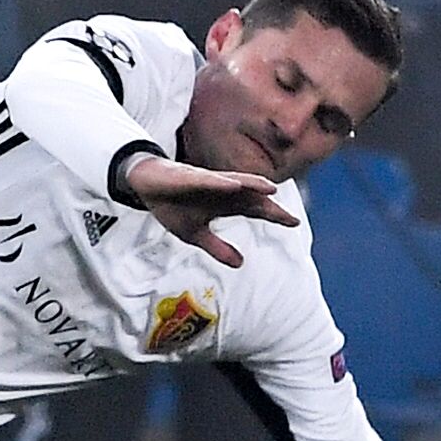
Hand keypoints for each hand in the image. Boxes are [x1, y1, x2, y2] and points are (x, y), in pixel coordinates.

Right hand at [122, 154, 297, 268]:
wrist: (145, 185)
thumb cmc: (172, 205)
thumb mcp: (194, 235)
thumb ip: (217, 248)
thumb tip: (241, 264)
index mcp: (225, 204)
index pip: (255, 209)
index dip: (274, 215)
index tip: (295, 223)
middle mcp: (222, 191)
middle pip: (251, 197)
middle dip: (270, 206)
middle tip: (289, 218)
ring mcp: (207, 182)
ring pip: (234, 182)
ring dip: (252, 184)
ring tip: (271, 189)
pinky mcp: (189, 177)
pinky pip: (207, 180)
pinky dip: (221, 182)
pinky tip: (234, 185)